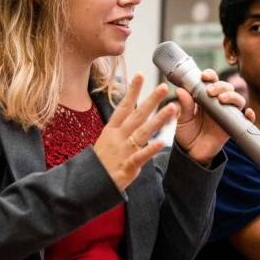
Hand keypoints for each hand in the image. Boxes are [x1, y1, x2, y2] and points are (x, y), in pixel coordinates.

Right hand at [94, 74, 177, 190]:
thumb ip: (119, 127)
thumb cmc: (99, 162)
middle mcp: (118, 137)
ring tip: (172, 109)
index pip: (124, 106)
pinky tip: (161, 142)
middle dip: (151, 100)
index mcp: (112, 129)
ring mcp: (123, 151)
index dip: (133, 90)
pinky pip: (141, 156)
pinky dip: (150, 149)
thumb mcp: (106, 140)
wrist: (87, 184)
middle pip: (137, 115)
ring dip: (159, 120)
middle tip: (164, 87)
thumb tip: (130, 112)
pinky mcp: (127, 167)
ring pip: (143, 132)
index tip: (141, 75)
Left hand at [173, 69, 254, 164]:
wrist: (191, 152)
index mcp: (205, 97)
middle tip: (210, 91)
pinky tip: (247, 113)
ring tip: (222, 99)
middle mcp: (218, 103)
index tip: (204, 77)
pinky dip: (250, 115)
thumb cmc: (187, 133)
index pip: (211, 81)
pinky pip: (246, 120)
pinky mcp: (233, 126)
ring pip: (237, 100)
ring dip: (232, 96)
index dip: (210, 75)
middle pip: (226, 87)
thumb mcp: (183, 119)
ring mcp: (227, 114)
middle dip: (220, 86)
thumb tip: (180, 90)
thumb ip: (184, 105)